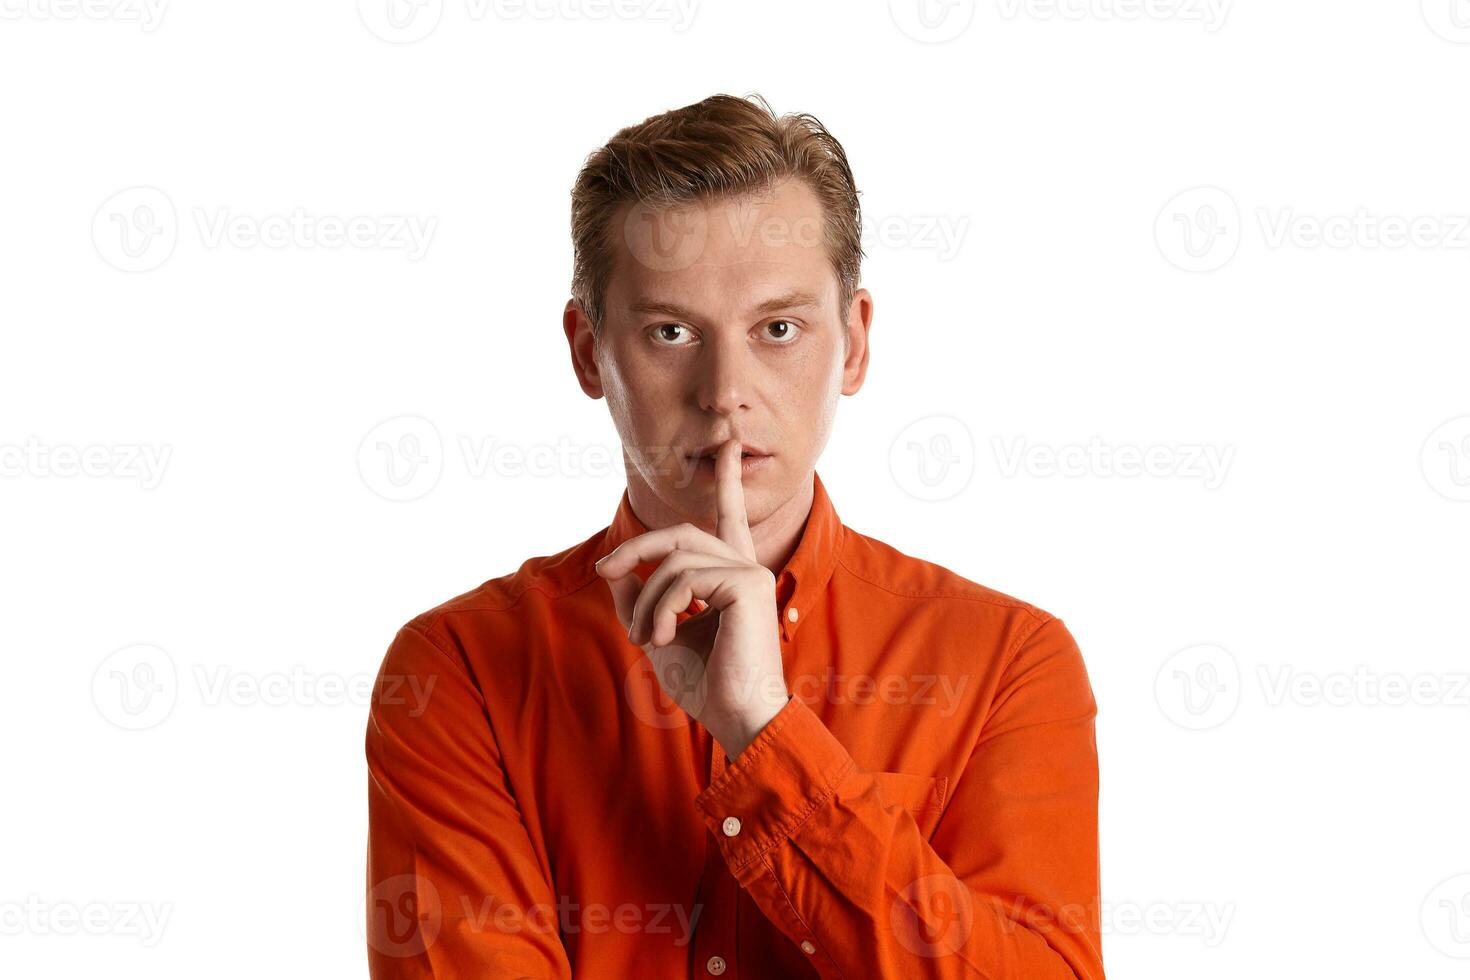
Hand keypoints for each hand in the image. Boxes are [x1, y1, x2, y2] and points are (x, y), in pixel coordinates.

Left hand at [595, 437, 788, 757]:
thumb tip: (615, 572)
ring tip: (648, 637)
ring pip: (675, 559)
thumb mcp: (659, 635)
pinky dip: (661, 607)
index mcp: (732, 578)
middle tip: (603, 571)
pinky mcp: (748, 584)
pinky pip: (684, 577)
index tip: (728, 444)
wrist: (738, 718)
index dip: (727, 482)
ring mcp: (750, 573)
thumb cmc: (706, 686)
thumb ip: (639, 600)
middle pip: (680, 533)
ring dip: (646, 599)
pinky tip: (665, 638)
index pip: (729, 519)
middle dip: (636, 547)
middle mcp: (745, 568)